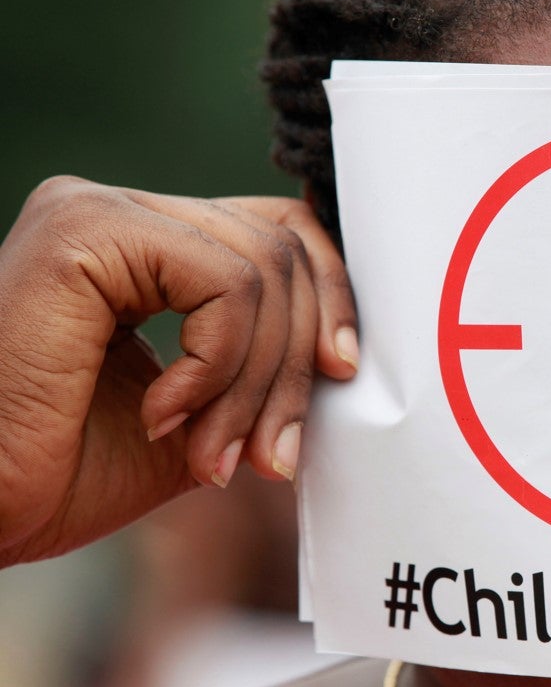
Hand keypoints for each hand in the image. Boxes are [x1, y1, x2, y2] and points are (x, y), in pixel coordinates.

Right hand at [0, 177, 356, 564]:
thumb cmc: (70, 475)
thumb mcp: (207, 415)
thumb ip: (265, 370)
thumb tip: (344, 358)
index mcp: (150, 246)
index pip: (279, 233)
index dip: (330, 298)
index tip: (342, 372)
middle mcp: (124, 212)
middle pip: (281, 250)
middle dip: (296, 366)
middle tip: (273, 455)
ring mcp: (99, 212)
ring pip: (262, 270)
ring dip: (255, 385)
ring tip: (214, 455)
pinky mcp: (83, 232)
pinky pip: (222, 284)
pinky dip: (217, 366)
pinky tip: (162, 417)